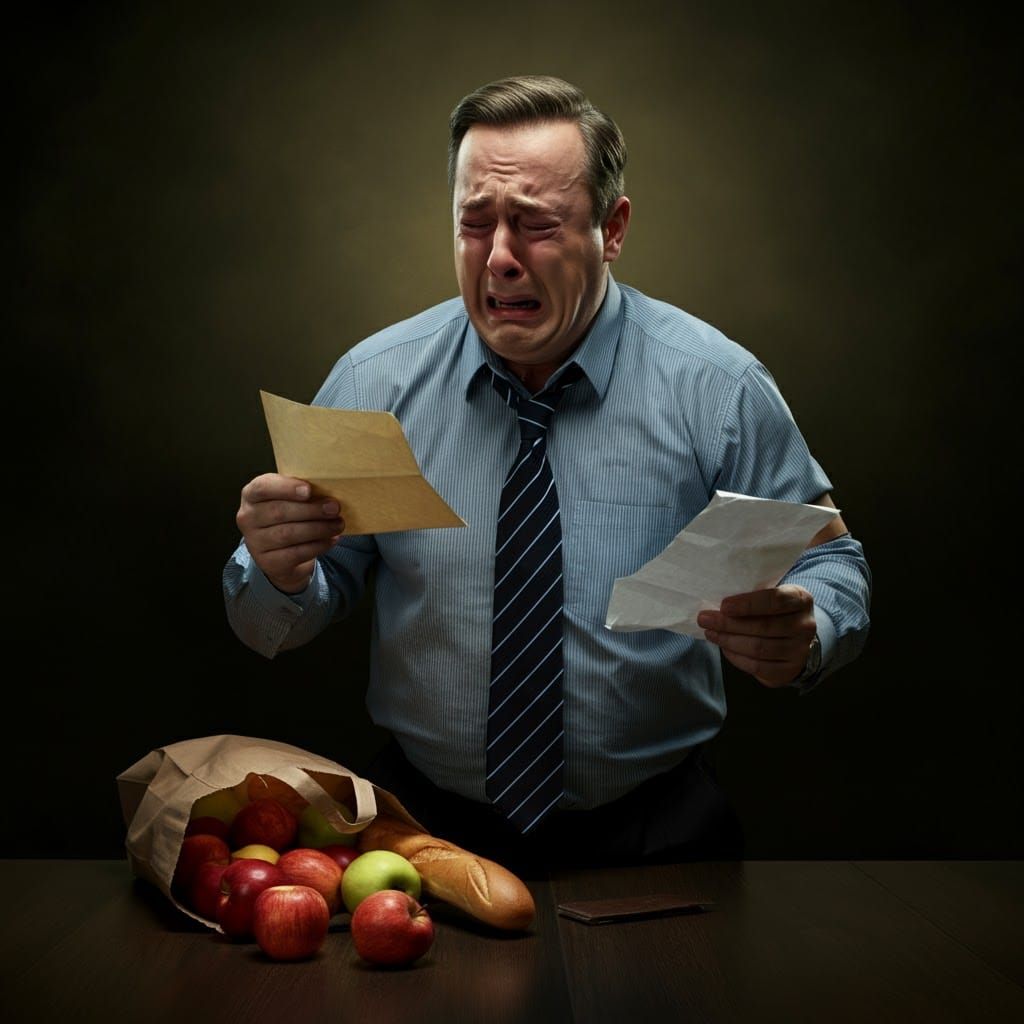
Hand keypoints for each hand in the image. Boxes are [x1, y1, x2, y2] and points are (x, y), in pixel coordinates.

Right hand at [235, 474, 344, 593]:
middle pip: (279, 512)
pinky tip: (332, 539)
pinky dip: (318, 545)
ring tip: (338, 524)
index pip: (262, 487)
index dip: (285, 488)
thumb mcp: (288, 499)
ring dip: (318, 528)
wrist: (279, 553)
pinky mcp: (268, 563)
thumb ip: (300, 492)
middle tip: (334, 508)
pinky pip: (296, 553)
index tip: (308, 490)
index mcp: (251, 495)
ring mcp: (255, 542)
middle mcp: (247, 518)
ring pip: (289, 534)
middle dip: (311, 510)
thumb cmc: (287, 516)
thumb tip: (327, 492)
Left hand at [697, 585, 816, 687]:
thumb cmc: (774, 610)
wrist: (795, 637)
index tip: (723, 606)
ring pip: (758, 648)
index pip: (776, 600)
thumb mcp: (770, 595)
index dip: (748, 604)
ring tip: (710, 633)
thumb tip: (717, 606)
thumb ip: (752, 596)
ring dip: (728, 641)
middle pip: (763, 627)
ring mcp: (800, 651)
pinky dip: (736, 657)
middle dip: (729, 624)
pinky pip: (758, 667)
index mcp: (802, 599)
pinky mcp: (789, 671)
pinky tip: (724, 647)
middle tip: (704, 619)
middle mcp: (805, 626)